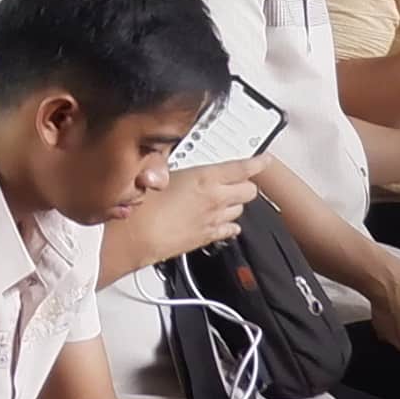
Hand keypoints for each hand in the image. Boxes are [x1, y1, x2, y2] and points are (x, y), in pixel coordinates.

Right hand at [93, 151, 266, 273]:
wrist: (136, 237)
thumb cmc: (142, 205)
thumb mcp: (158, 173)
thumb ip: (175, 167)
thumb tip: (177, 162)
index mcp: (206, 177)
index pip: (243, 168)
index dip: (257, 163)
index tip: (264, 160)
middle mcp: (216, 199)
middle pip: (249, 191)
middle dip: (246, 184)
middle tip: (236, 180)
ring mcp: (214, 221)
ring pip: (240, 210)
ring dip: (235, 203)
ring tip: (223, 199)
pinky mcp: (207, 238)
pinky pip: (230, 230)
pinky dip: (229, 224)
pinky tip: (221, 222)